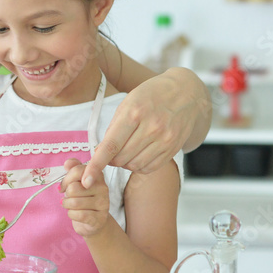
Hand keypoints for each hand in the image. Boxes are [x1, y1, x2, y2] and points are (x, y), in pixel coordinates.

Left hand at [60, 158, 109, 237]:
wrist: (93, 221)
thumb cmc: (83, 198)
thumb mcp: (77, 182)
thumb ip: (73, 169)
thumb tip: (67, 163)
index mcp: (97, 176)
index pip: (77, 171)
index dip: (66, 179)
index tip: (64, 186)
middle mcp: (103, 188)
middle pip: (73, 188)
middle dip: (67, 195)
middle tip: (70, 197)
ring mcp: (103, 204)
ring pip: (73, 202)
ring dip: (67, 205)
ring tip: (71, 206)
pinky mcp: (99, 218)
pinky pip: (77, 214)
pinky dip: (71, 214)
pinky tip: (75, 214)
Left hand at [83, 70, 206, 186]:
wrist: (186, 92)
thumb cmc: (151, 95)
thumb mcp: (128, 102)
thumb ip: (114, 127)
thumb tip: (100, 152)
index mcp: (134, 112)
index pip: (111, 145)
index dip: (96, 164)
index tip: (86, 180)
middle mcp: (152, 127)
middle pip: (121, 158)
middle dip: (109, 160)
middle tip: (109, 152)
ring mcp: (165, 139)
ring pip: (134, 165)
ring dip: (123, 163)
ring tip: (124, 151)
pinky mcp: (174, 148)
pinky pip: (150, 168)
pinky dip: (138, 166)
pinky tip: (137, 155)